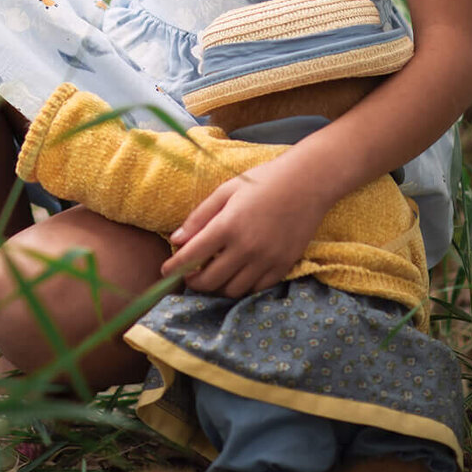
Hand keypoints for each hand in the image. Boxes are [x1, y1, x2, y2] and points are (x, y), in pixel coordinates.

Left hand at [161, 154, 323, 298]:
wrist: (307, 182)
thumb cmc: (262, 181)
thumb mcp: (226, 190)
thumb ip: (199, 217)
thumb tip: (176, 241)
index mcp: (228, 225)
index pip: (192, 256)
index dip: (174, 267)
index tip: (165, 271)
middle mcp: (246, 247)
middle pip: (211, 281)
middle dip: (194, 282)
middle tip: (189, 276)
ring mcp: (266, 260)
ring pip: (233, 290)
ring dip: (217, 287)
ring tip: (211, 276)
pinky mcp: (283, 266)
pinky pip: (256, 289)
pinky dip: (242, 287)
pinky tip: (236, 275)